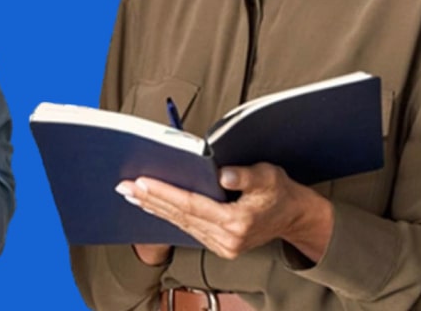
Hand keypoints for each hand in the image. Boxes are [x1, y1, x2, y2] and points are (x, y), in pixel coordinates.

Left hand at [116, 163, 332, 261]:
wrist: (296, 218)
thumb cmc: (281, 192)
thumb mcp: (269, 176)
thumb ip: (246, 176)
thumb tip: (223, 174)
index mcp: (237, 223)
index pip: (192, 205)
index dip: (165, 193)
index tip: (141, 181)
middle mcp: (227, 239)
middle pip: (181, 216)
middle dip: (151, 200)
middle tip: (124, 186)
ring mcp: (222, 246)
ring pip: (181, 224)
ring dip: (155, 208)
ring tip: (131, 194)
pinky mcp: (220, 245)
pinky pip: (188, 229)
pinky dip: (169, 215)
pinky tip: (153, 206)